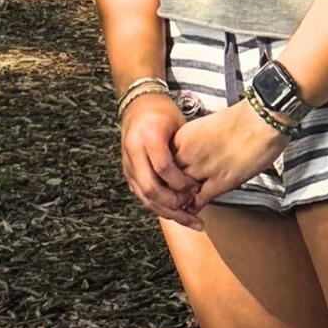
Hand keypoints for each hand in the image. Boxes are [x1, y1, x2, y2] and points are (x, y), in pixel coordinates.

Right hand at [119, 91, 201, 227]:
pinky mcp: (128, 173)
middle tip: (193, 212)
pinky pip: (142, 196)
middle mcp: (134, 153)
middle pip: (150, 188)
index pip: (162, 167)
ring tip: (191, 222)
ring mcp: (128, 165)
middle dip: (173, 205)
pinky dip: (160, 207)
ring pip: (145, 198)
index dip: (180, 181)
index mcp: (147, 137)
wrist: (137, 106)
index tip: (196, 188)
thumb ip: (184, 149)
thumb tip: (200, 178)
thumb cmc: (160, 112)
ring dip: (168, 213)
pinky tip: (177, 214)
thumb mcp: (177, 123)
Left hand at [171, 100, 285, 206]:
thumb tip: (196, 152)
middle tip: (174, 193)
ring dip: (182, 199)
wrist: (263, 119)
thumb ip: (198, 140)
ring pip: (182, 191)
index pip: (165, 160)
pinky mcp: (220, 181)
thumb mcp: (209, 126)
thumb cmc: (244, 118)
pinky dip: (196, 206)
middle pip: (170, 177)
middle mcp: (188, 153)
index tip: (172, 176)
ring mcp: (202, 168)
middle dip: (172, 187)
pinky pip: (200, 200)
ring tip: (183, 203)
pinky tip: (196, 208)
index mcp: (184, 137)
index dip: (168, 171)